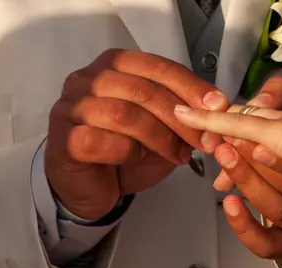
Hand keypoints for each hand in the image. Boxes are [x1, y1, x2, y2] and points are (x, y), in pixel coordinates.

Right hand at [46, 49, 227, 218]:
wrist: (91, 188)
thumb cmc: (125, 153)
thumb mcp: (162, 129)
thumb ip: (182, 115)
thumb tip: (217, 109)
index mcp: (114, 65)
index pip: (156, 67)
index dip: (190, 86)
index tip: (218, 106)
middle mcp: (87, 79)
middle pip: (142, 89)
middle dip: (181, 116)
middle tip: (204, 140)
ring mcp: (71, 107)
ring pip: (123, 114)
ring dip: (159, 137)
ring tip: (177, 155)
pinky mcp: (63, 138)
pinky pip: (100, 140)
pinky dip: (126, 151)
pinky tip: (136, 158)